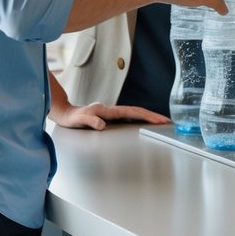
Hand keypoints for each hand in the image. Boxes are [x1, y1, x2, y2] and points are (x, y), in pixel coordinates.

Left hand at [51, 101, 169, 130]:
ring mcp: (113, 114)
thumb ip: (90, 121)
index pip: (132, 112)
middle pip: (137, 112)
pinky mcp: (111, 118)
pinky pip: (129, 118)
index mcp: (109, 110)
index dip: (146, 116)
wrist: (67, 114)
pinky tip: (144, 125)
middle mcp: (113, 111)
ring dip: (148, 117)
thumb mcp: (79, 120)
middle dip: (152, 116)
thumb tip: (102, 124)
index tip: (159, 120)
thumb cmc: (73, 117)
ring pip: (134, 114)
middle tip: (167, 122)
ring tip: (160, 123)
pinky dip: (139, 120)